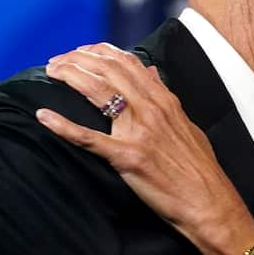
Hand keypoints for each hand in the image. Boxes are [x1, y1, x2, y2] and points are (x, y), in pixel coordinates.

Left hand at [39, 43, 253, 254]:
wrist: (210, 203)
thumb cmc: (200, 170)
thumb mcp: (187, 125)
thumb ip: (167, 99)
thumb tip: (152, 74)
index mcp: (165, 101)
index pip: (128, 63)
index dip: (100, 52)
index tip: (81, 51)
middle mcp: (151, 109)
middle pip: (108, 71)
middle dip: (78, 60)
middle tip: (56, 61)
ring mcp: (139, 132)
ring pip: (98, 92)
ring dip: (70, 77)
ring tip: (50, 72)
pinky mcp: (127, 157)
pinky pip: (89, 138)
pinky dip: (63, 126)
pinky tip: (43, 116)